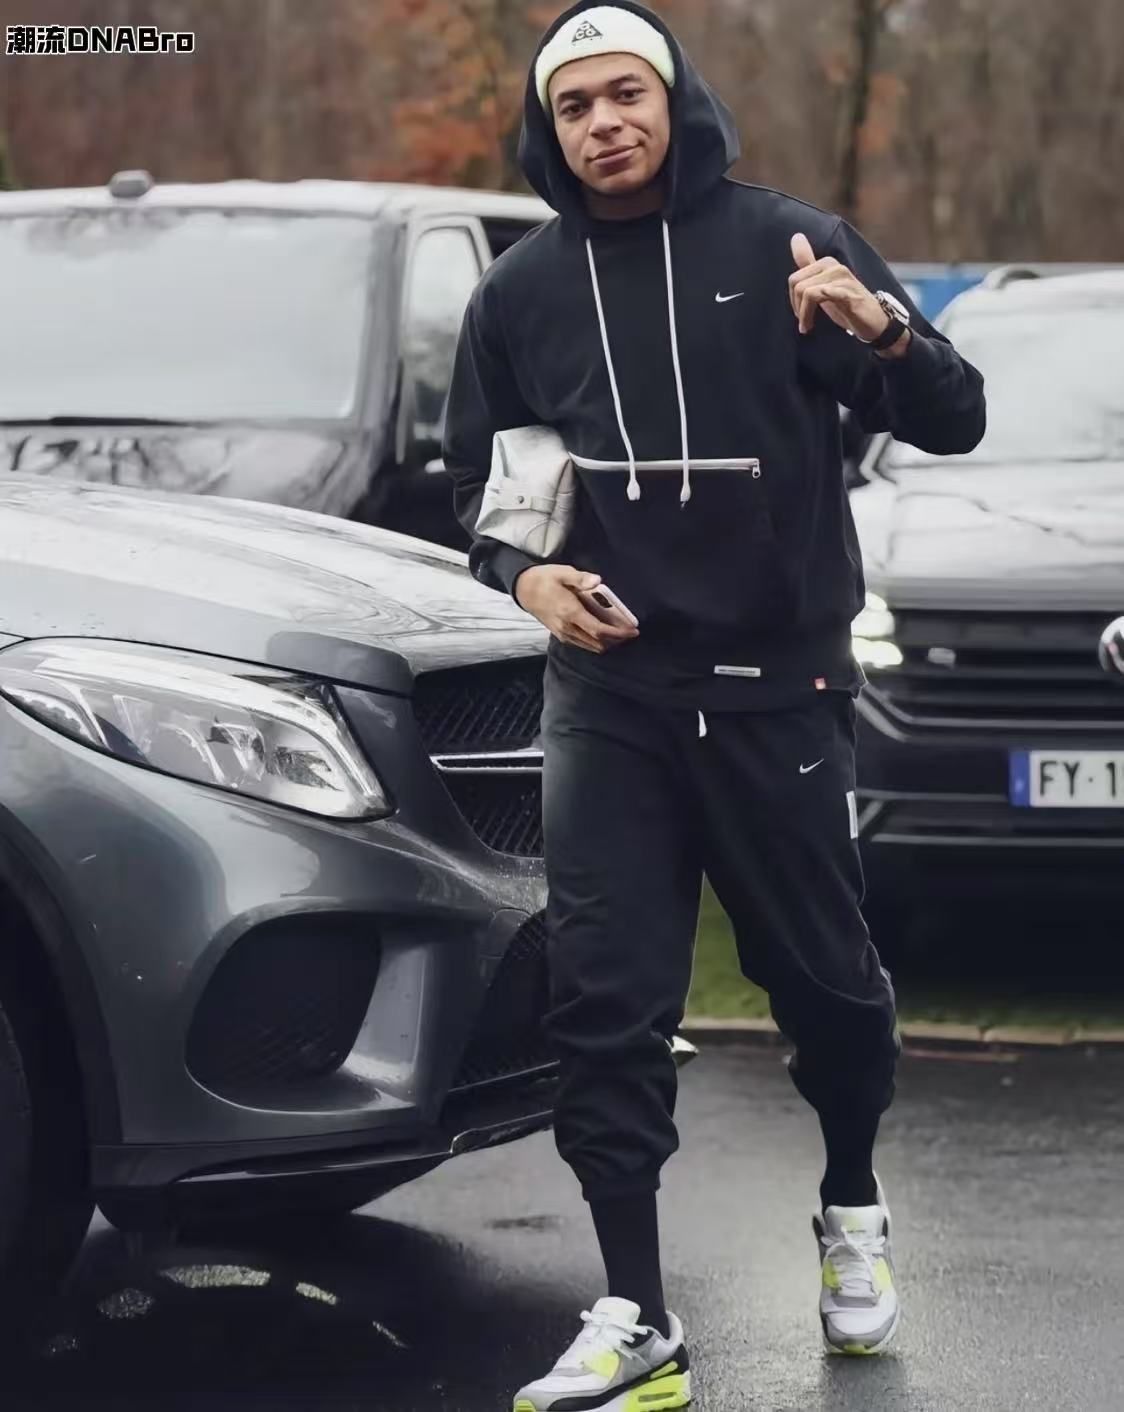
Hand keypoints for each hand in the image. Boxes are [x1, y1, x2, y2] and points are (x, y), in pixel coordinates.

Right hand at [514, 565, 638, 654]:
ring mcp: (563, 634)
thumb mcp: (562, 572)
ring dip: (607, 642)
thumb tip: (597, 580)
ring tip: (619, 633)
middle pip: (597, 642)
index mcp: (570, 612)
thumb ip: (581, 578)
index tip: (632, 631)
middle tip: (630, 632)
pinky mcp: (560, 635)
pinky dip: (595, 642)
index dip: (618, 633)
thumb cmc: (544, 579)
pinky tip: (602, 632)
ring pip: (590, 646)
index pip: (598, 630)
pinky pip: (582, 644)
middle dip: (616, 640)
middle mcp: (567, 627)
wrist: (523, 589)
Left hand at [789, 232, 900, 345]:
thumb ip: (809, 264)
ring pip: (807, 292)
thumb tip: (796, 236)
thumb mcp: (823, 284)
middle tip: (804, 323)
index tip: (800, 313)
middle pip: (798, 284)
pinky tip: (811, 325)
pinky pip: (824, 294)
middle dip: (797, 307)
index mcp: (826, 264)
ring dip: (804, 314)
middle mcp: (834, 266)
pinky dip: (811, 312)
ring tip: (807, 327)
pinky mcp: (849, 293)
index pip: (794, 278)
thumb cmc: (847, 304)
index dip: (793, 299)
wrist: (874, 321)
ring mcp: (843, 279)